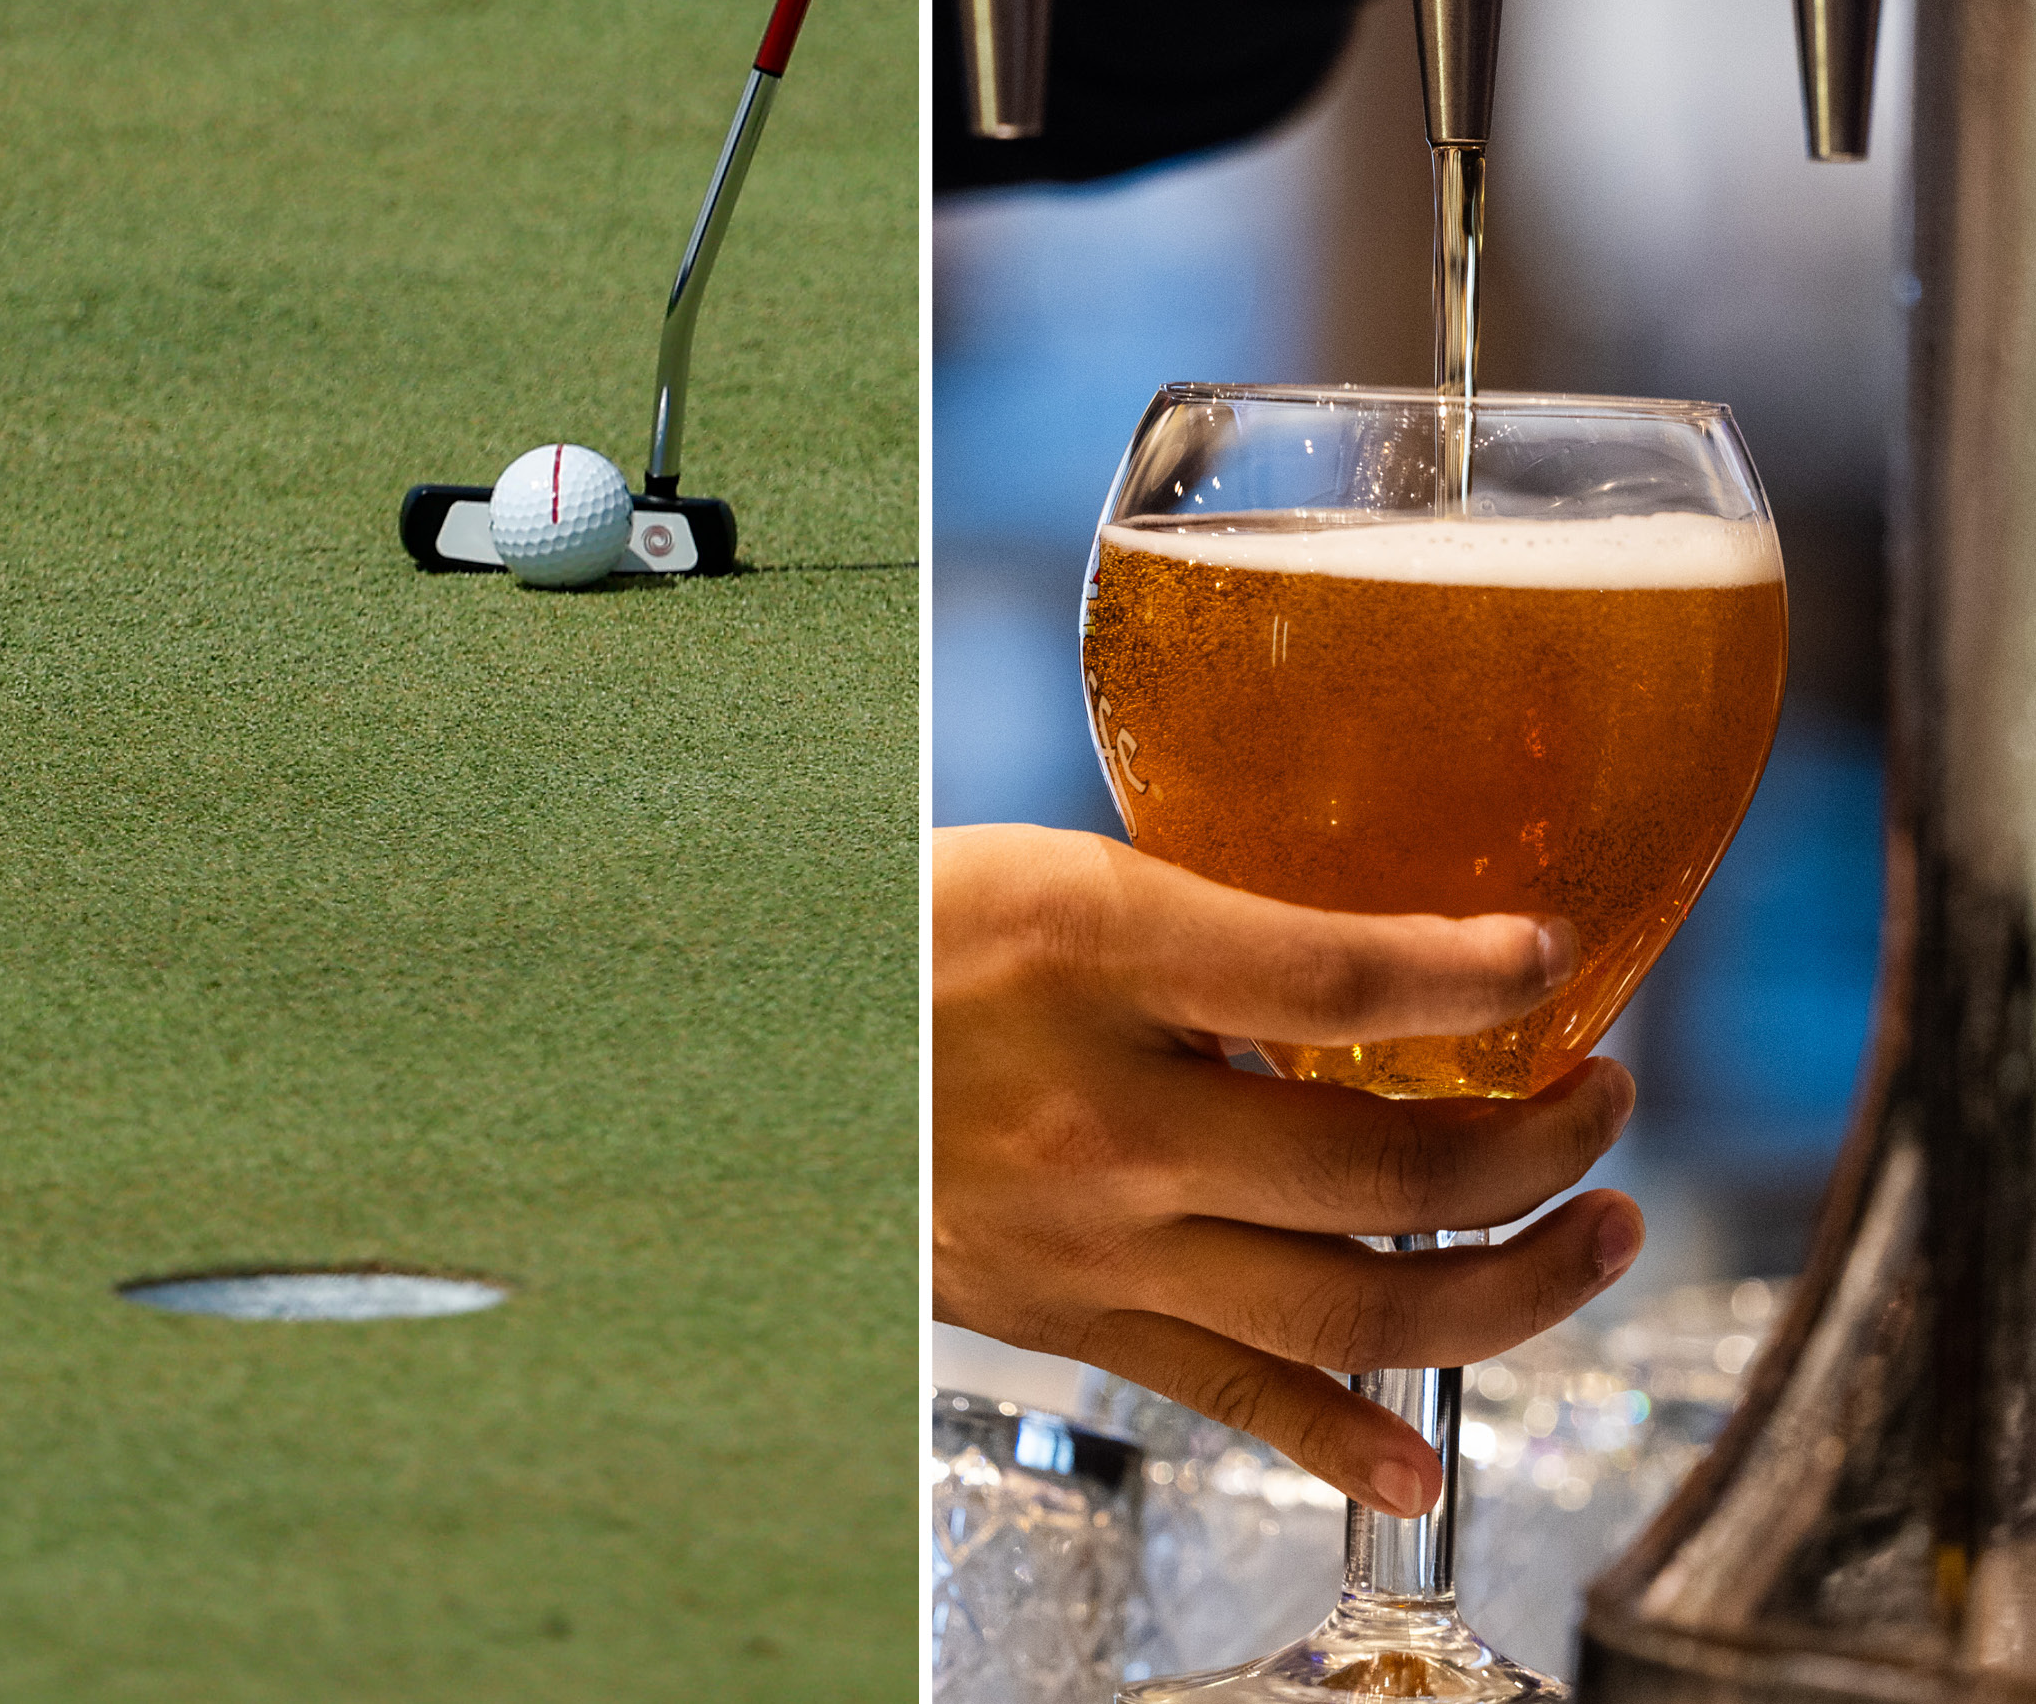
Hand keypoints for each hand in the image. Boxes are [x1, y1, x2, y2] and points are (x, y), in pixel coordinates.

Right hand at [933, 825, 1643, 1516]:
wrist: (740, 1056)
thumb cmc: (890, 945)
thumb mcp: (1042, 876)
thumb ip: (1201, 923)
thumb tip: (1380, 960)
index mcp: (1090, 954)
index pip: (1345, 978)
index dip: (1485, 970)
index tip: (1551, 954)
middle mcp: (1103, 1113)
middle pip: (1389, 1163)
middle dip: (1543, 1141)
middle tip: (1601, 1103)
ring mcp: (1091, 1236)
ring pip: (1353, 1300)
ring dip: (1514, 1283)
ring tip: (1597, 1235)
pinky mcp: (1066, 1315)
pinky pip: (1231, 1394)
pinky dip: (1343, 1443)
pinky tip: (1421, 1465)